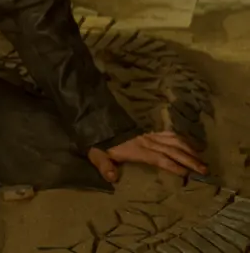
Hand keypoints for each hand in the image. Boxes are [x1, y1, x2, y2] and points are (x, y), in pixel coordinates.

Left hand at [88, 131, 206, 181]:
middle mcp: (146, 140)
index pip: (159, 158)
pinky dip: (183, 138)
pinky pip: (169, 132)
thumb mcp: (97, 156)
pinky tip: (192, 144)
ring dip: (189, 149)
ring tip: (202, 159)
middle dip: (189, 159)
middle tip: (204, 170)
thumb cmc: (99, 144)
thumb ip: (104, 167)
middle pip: (172, 150)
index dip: (173, 166)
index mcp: (136, 149)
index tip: (187, 174)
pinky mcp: (149, 129)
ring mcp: (149, 133)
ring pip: (174, 140)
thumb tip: (112, 178)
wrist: (96, 122)